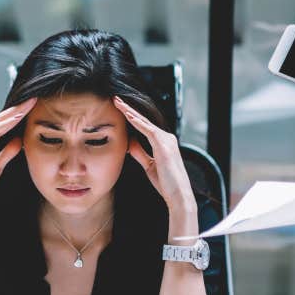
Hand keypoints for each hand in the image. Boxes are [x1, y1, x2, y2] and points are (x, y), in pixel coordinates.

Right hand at [0, 98, 35, 207]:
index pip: (5, 122)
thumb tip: (19, 140)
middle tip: (34, 98)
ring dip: (16, 111)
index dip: (18, 114)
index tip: (33, 107)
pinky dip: (7, 123)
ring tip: (29, 103)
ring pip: (0, 121)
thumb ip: (7, 151)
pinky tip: (18, 117)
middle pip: (3, 117)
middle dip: (19, 107)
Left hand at [113, 96, 194, 211]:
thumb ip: (140, 153)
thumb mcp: (149, 166)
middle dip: (128, 109)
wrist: (178, 195)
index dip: (131, 117)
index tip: (119, 110)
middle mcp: (166, 138)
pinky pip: (148, 130)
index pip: (144, 127)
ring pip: (144, 122)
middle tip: (115, 99)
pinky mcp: (163, 145)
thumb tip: (129, 143)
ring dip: (130, 111)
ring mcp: (166, 140)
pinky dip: (137, 122)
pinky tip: (127, 115)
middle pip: (144, 120)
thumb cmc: (166, 183)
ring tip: (117, 102)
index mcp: (164, 143)